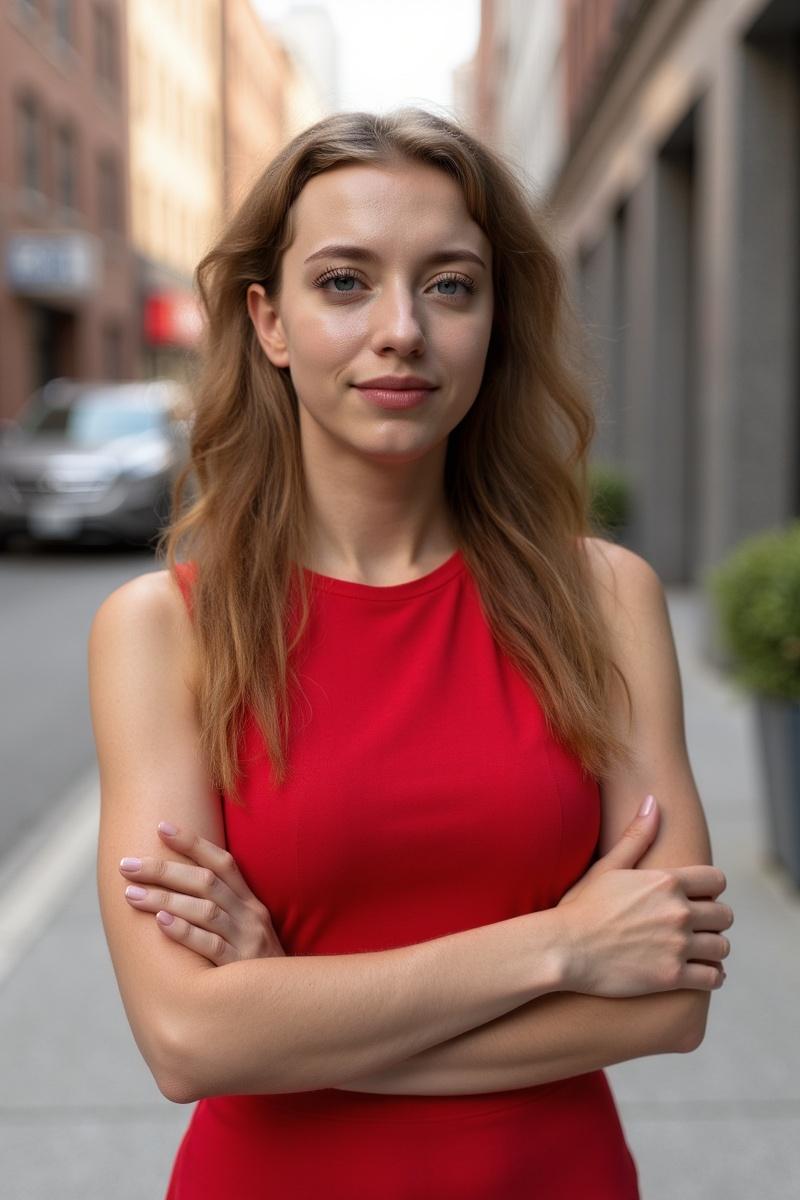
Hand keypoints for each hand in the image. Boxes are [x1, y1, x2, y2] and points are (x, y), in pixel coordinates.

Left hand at [119, 822, 285, 965]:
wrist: (286, 1004)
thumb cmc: (256, 968)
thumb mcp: (246, 931)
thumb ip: (220, 910)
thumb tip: (174, 890)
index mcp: (250, 902)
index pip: (222, 862)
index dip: (192, 843)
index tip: (161, 827)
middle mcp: (250, 915)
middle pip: (206, 881)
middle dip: (164, 869)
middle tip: (127, 864)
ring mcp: (247, 940)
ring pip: (205, 910)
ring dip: (165, 899)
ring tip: (131, 894)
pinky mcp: (241, 968)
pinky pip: (211, 946)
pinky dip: (186, 932)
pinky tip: (161, 924)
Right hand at [553, 795, 733, 997]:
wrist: (563, 948)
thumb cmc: (581, 906)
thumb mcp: (608, 866)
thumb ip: (637, 835)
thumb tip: (653, 801)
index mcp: (666, 881)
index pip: (717, 880)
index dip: (709, 889)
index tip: (697, 898)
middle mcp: (678, 911)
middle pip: (724, 915)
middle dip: (713, 920)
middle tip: (696, 926)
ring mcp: (677, 945)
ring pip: (721, 947)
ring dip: (712, 949)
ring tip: (697, 950)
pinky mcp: (673, 977)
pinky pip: (714, 977)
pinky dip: (711, 976)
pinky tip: (698, 973)